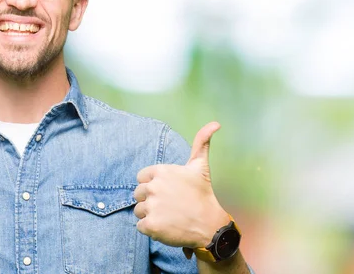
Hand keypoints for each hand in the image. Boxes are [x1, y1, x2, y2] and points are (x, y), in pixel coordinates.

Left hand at [133, 122, 228, 247]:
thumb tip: (215, 123)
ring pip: (138, 210)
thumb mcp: (200, 166)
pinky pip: (140, 226)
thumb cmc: (203, 194)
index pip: (142, 178)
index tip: (168, 191)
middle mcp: (154, 187)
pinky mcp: (150, 225)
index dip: (153, 185)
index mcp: (161, 171)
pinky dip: (150, 229)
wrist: (210, 225)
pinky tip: (166, 226)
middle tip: (170, 205)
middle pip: (138, 194)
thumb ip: (201, 142)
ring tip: (169, 216)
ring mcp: (152, 206)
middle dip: (150, 200)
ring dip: (150, 215)